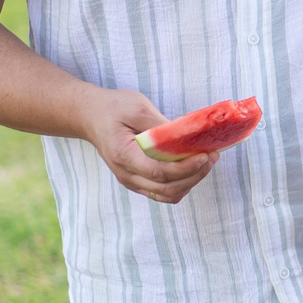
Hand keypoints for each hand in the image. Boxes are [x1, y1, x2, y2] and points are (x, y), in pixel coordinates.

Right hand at [83, 89, 218, 203]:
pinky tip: (193, 167)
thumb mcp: (137, 107)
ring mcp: (131, 180)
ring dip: (191, 181)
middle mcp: (126, 174)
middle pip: (167, 189)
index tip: (205, 155)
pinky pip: (163, 191)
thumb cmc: (113, 108)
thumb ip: (160, 126)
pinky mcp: (137, 180)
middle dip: (195, 175)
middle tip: (212, 156)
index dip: (186, 168)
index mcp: (124, 156)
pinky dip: (182, 183)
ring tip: (207, 160)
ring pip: (167, 194)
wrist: (90, 116)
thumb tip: (187, 137)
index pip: (160, 173)